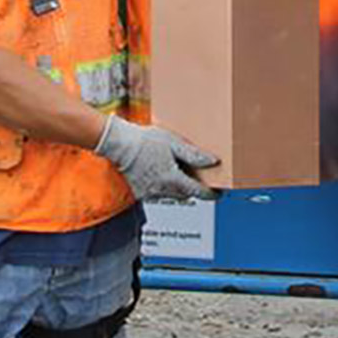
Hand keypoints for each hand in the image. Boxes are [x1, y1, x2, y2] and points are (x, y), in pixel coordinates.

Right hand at [94, 115, 219, 201]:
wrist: (118, 144)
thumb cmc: (144, 141)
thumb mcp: (173, 143)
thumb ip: (193, 155)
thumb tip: (212, 162)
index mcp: (172, 180)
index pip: (198, 192)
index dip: (211, 194)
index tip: (218, 194)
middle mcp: (162, 190)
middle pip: (186, 195)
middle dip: (196, 191)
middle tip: (204, 182)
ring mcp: (150, 193)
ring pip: (172, 196)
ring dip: (180, 189)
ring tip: (183, 176)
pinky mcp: (140, 192)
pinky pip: (158, 194)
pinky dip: (165, 188)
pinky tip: (163, 176)